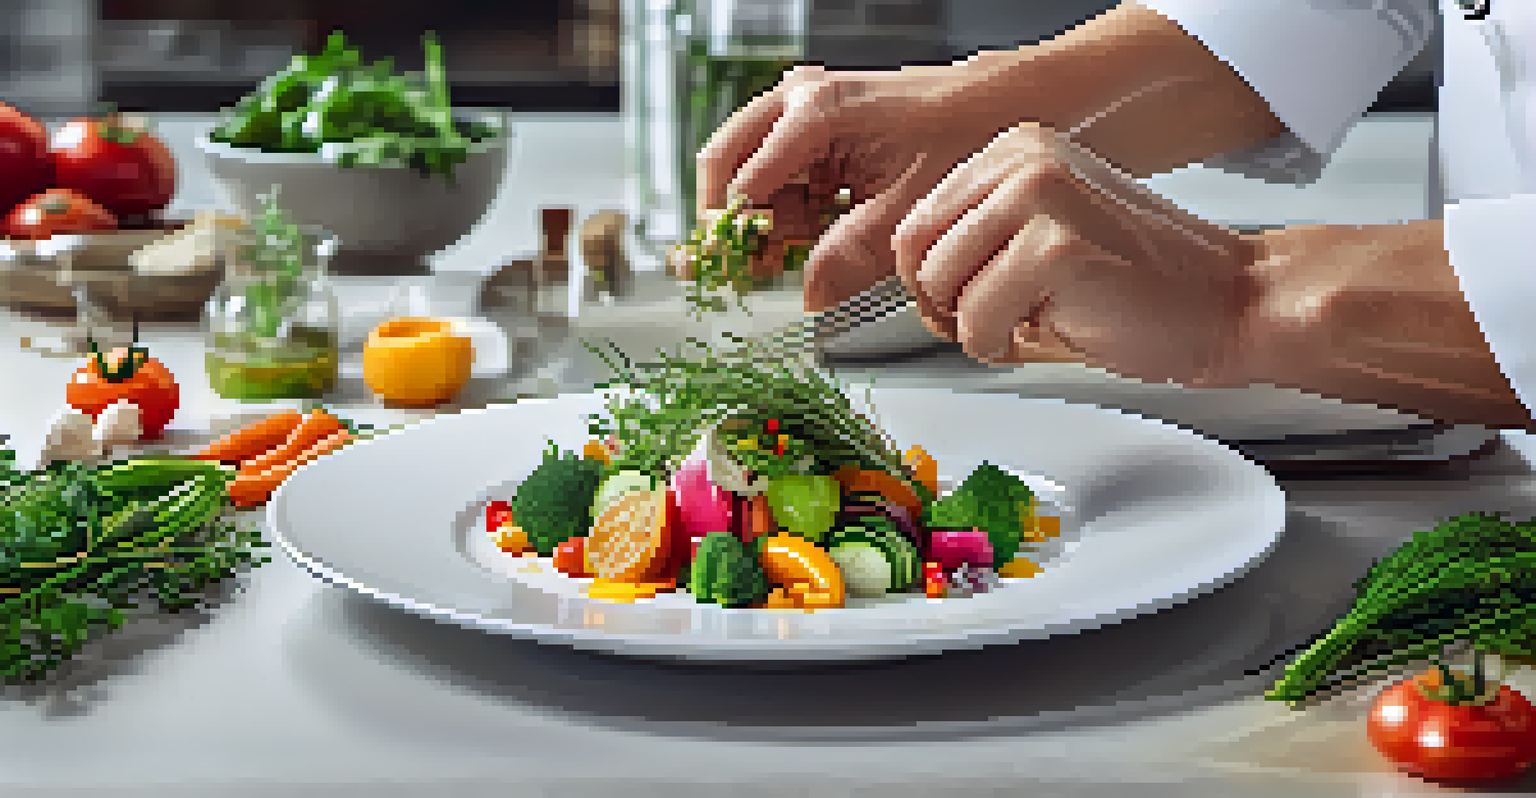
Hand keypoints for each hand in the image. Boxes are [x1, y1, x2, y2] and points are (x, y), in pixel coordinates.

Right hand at [696, 64, 1004, 310]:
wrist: (994, 104)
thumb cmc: (961, 132)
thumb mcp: (906, 208)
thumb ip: (851, 257)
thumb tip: (809, 299)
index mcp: (814, 113)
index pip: (743, 181)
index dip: (737, 236)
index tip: (740, 277)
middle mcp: (797, 101)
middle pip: (727, 164)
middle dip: (736, 222)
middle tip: (748, 268)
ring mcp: (802, 109)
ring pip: (748, 170)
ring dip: (761, 219)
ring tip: (780, 262)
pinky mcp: (814, 126)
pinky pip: (779, 171)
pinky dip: (785, 208)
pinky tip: (805, 240)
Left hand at [892, 122, 1260, 385]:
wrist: (1232, 302)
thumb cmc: (1142, 283)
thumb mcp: (1042, 234)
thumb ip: (978, 237)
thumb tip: (910, 273)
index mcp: (1018, 150)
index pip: (915, 222)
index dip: (930, 279)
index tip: (965, 300)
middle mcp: (1025, 160)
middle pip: (915, 254)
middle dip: (944, 305)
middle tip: (996, 321)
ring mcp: (1039, 199)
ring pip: (940, 288)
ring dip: (975, 328)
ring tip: (1031, 321)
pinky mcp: (1055, 250)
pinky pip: (976, 322)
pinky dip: (1001, 347)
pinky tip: (1050, 331)